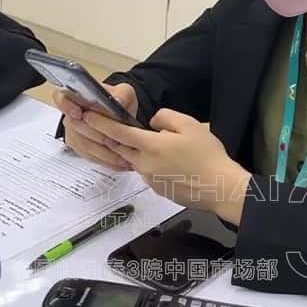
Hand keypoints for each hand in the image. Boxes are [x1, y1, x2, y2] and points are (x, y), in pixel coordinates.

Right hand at [53, 82, 138, 171]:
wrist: (118, 117)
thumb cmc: (118, 102)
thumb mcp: (125, 93)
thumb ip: (122, 94)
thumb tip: (117, 101)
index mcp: (77, 95)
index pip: (61, 98)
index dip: (67, 106)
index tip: (79, 113)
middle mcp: (70, 114)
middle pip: (76, 126)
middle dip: (97, 135)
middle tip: (115, 140)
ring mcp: (73, 131)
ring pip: (84, 144)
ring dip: (103, 151)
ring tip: (122, 156)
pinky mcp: (78, 146)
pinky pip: (88, 155)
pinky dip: (104, 159)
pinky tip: (118, 161)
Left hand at [87, 108, 250, 223]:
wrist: (220, 188)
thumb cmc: (207, 155)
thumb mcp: (189, 125)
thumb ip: (165, 118)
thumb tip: (151, 123)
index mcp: (150, 146)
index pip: (117, 133)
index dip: (100, 124)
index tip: (86, 116)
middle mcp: (145, 164)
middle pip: (120, 148)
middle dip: (109, 137)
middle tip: (102, 127)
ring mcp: (150, 179)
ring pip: (134, 161)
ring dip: (131, 151)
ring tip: (146, 143)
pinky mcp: (158, 190)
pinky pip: (146, 172)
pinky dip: (147, 163)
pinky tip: (166, 162)